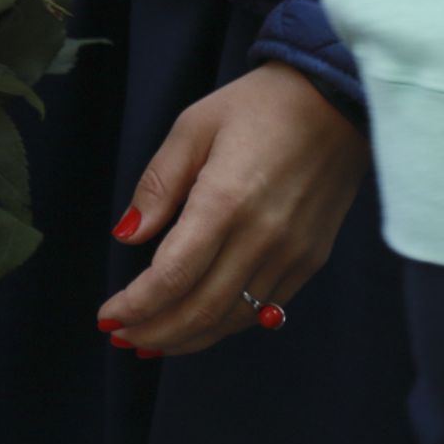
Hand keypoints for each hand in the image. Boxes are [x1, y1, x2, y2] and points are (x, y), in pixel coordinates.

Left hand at [97, 61, 366, 354]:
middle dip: (155, 332)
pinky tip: (198, 325)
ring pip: (233, 317)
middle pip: (201, 308)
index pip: (173, 275)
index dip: (137, 305)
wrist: (336, 101)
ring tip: (150, 342)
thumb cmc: (256, 107)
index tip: (107, 317)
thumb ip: (157, 185)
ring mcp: (292, 253)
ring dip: (188, 337)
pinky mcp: (311, 259)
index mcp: (224, 203)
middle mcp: (262, 237)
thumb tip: (126, 236)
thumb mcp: (192, 128)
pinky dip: (225, 324)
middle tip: (120, 338)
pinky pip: (264, 307)